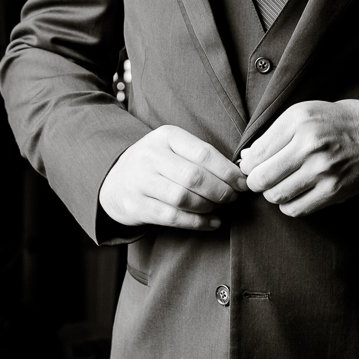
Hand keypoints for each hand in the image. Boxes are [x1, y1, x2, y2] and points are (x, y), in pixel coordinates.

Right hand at [99, 126, 247, 230]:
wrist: (115, 181)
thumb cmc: (157, 164)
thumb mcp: (173, 148)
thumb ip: (201, 156)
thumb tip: (239, 174)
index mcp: (166, 136)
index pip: (204, 153)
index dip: (228, 171)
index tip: (243, 183)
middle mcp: (150, 156)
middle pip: (195, 177)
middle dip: (221, 191)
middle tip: (234, 198)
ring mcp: (140, 182)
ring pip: (184, 198)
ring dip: (209, 206)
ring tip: (221, 208)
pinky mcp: (136, 206)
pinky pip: (173, 217)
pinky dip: (198, 222)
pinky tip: (212, 222)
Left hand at [239, 100, 358, 217]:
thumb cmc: (333, 122)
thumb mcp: (302, 114)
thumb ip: (272, 135)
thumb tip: (246, 159)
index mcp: (299, 121)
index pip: (257, 153)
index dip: (248, 164)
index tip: (251, 167)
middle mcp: (310, 145)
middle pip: (262, 178)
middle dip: (255, 183)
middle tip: (260, 180)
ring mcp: (323, 170)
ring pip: (277, 196)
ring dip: (272, 194)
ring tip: (280, 185)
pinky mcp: (334, 190)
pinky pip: (297, 209)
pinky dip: (289, 205)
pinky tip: (295, 194)